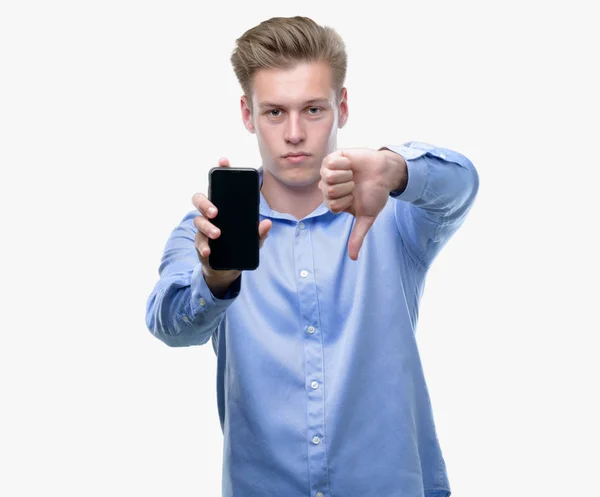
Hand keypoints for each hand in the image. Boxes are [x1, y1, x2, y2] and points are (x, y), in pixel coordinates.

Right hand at [192, 157, 271, 290]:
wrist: (228, 268)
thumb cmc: (239, 246)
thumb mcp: (254, 240)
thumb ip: (260, 232)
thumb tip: (266, 223)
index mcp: (225, 207)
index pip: (220, 185)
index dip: (221, 171)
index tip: (224, 161)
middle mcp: (211, 214)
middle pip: (200, 199)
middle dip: (206, 203)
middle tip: (215, 211)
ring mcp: (203, 228)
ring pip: (198, 220)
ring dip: (206, 226)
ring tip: (217, 234)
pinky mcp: (200, 243)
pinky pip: (199, 242)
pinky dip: (204, 246)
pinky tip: (209, 251)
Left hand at [319, 148, 406, 259]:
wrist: (384, 172)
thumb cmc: (375, 193)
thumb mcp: (366, 217)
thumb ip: (357, 236)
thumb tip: (353, 258)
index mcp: (333, 201)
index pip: (331, 206)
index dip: (346, 201)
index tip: (355, 197)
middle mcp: (327, 187)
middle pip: (328, 192)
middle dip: (346, 189)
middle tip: (355, 185)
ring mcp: (328, 172)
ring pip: (328, 178)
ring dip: (346, 176)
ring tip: (353, 174)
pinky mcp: (332, 158)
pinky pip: (330, 163)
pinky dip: (344, 164)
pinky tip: (350, 164)